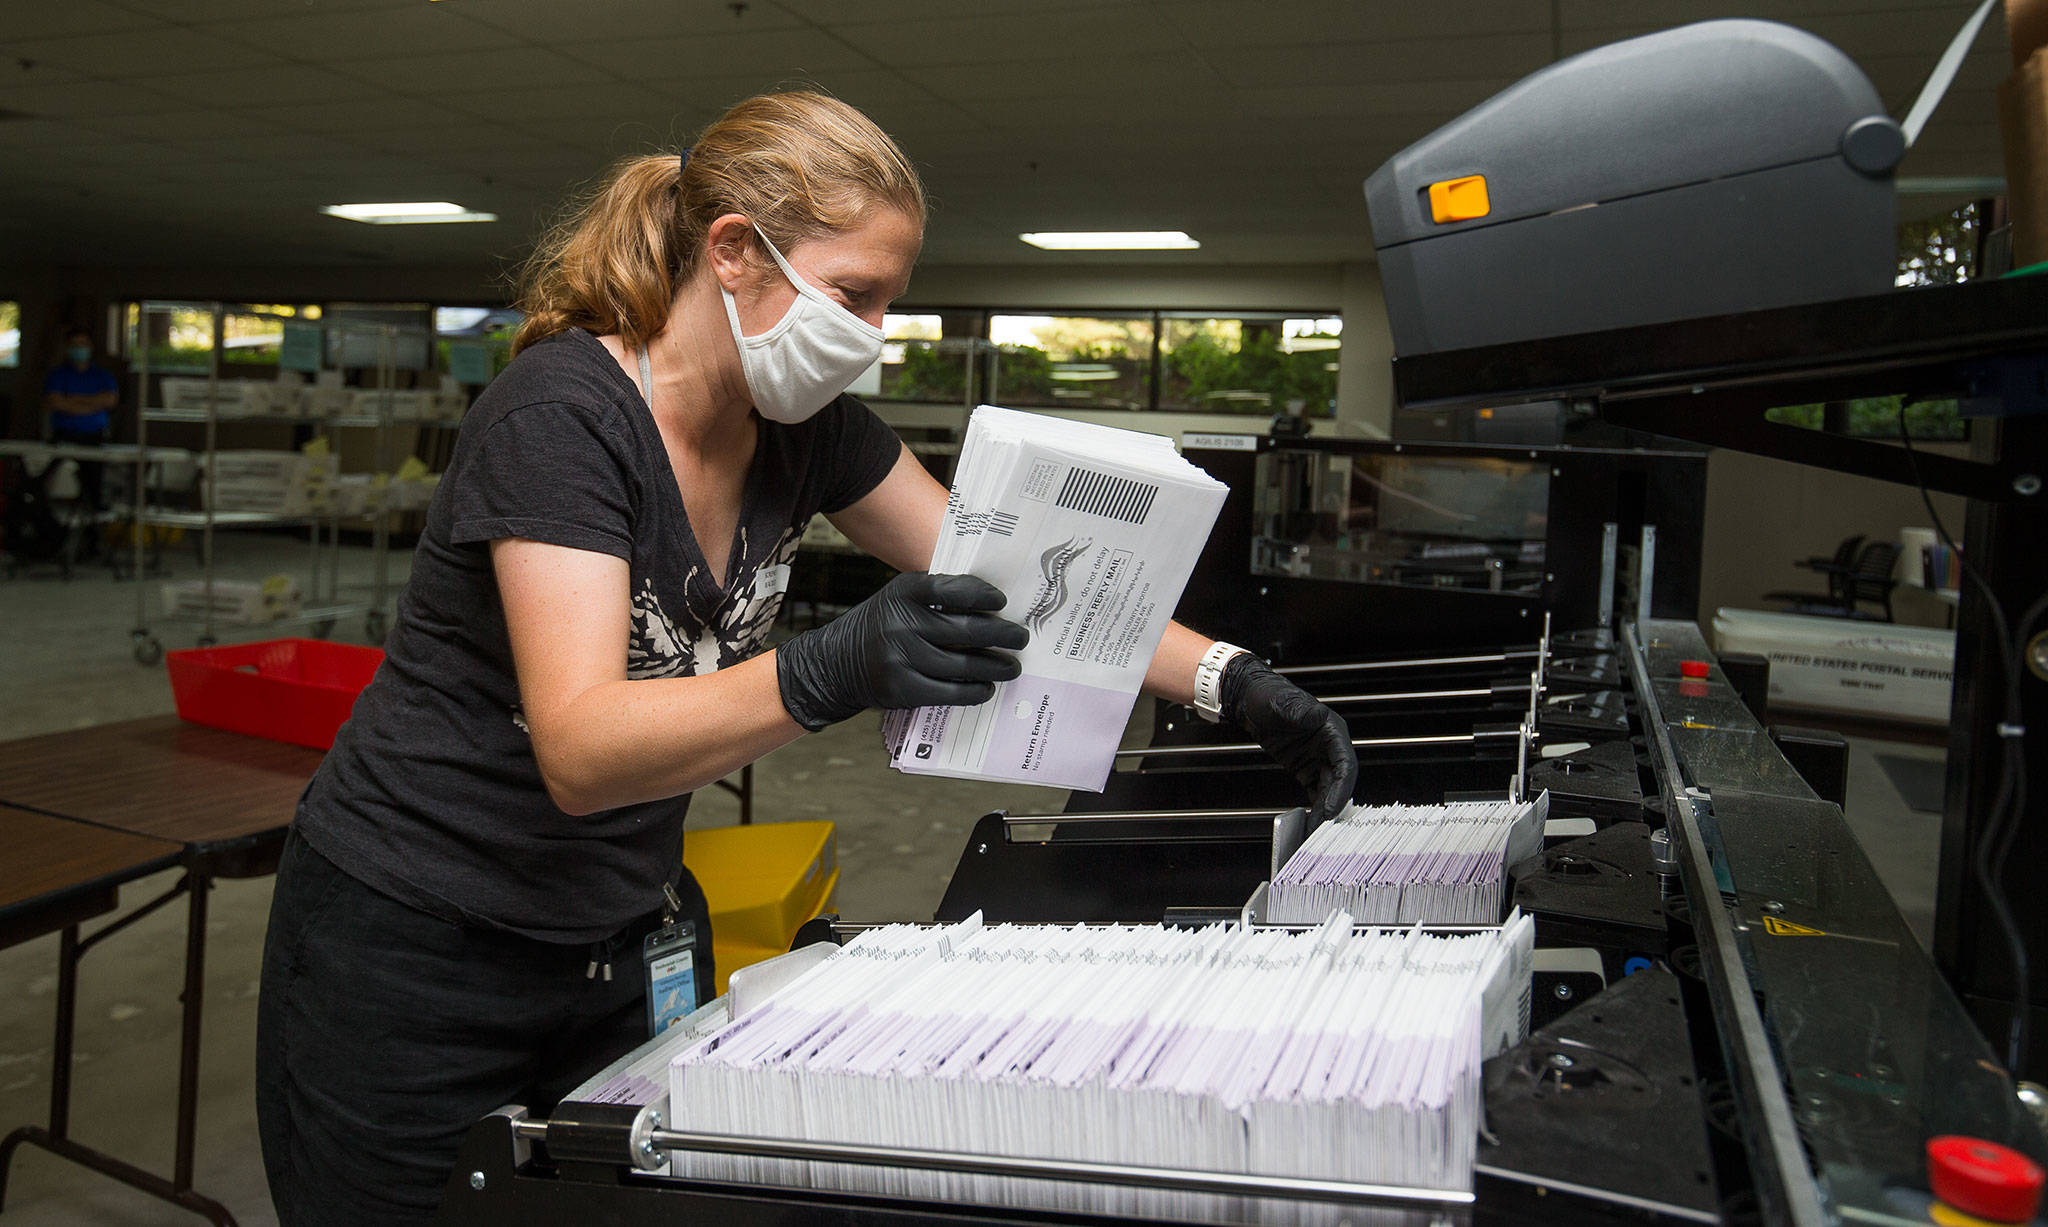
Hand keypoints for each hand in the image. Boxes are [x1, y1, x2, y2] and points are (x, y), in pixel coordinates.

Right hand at [775, 572, 1028, 731]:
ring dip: (996, 667)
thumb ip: (934, 597)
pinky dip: (975, 691)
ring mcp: (901, 657)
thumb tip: (991, 607)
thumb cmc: (878, 628)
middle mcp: (902, 623)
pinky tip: (986, 688)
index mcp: (904, 593)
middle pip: (968, 630)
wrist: (833, 665)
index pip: (955, 590)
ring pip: (964, 665)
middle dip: (1003, 635)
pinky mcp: (903, 689)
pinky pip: (950, 692)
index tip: (1002, 603)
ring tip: (1012, 667)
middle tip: (1021, 638)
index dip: (984, 596)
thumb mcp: (897, 600)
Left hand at [1219, 655, 1356, 828]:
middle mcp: (1329, 746)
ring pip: (1329, 790)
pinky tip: (1309, 822)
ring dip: (1324, 810)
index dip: (1343, 788)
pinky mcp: (1306, 768)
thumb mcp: (1280, 703)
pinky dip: (1315, 806)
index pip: (1346, 763)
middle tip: (1323, 828)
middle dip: (1334, 805)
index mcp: (1331, 729)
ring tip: (1315, 831)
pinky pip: (1316, 790)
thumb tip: (1316, 717)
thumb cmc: (1268, 696)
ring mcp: (1318, 758)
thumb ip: (1298, 712)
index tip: (1334, 808)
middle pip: (1339, 781)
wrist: (1250, 699)